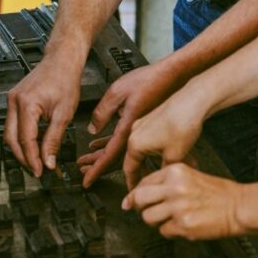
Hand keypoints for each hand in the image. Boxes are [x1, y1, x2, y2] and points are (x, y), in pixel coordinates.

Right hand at [3, 56, 80, 176]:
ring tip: (36, 160)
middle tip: (36, 169)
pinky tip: (33, 144)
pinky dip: (21, 137)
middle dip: (23, 157)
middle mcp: (14, 101)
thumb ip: (54, 140)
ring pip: (9, 133)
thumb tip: (49, 161)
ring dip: (21, 149)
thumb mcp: (64, 114)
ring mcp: (12, 100)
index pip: (26, 140)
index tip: (40, 171)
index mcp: (27, 104)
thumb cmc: (65, 80)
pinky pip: (13, 124)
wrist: (62, 61)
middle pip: (11, 139)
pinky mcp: (14, 100)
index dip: (32, 159)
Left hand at [78, 63, 182, 187]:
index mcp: (129, 129)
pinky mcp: (143, 127)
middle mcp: (137, 136)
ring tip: (86, 161)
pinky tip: (99, 144)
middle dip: (95, 166)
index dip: (96, 170)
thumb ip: (103, 111)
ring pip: (118, 152)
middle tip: (82, 170)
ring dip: (101, 156)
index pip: (109, 156)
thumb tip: (93, 129)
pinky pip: (125, 142)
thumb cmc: (151, 80)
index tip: (87, 181)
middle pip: (113, 158)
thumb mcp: (118, 91)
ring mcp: (141, 132)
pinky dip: (110, 145)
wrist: (175, 76)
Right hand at [122, 90, 207, 189]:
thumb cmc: (183, 122)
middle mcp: (136, 132)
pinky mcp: (155, 118)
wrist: (194, 100)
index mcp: (135, 143)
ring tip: (171, 168)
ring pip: (148, 149)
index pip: (129, 170)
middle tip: (153, 183)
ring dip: (159, 160)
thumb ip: (164, 172)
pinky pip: (154, 139)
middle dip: (148, 172)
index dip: (134, 184)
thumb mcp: (174, 157)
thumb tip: (163, 180)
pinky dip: (162, 149)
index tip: (136, 191)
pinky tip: (177, 153)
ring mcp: (145, 123)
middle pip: (137, 159)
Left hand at [122, 163, 243, 239]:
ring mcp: (178, 207)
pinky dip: (170, 231)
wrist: (240, 207)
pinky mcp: (183, 224)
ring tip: (169, 219)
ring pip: (148, 217)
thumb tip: (140, 195)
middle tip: (143, 210)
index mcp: (175, 172)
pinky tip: (182, 226)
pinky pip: (163, 231)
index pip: (144, 182)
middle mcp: (174, 187)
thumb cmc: (219, 194)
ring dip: (155, 221)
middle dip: (138, 207)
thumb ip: (167, 184)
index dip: (136, 194)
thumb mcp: (191, 177)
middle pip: (139, 198)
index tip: (132, 201)